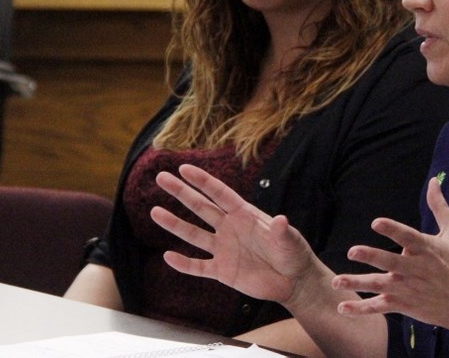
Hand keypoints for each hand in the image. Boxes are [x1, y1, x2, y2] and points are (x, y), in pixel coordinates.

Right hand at [151, 164, 316, 303]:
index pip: (219, 193)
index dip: (202, 180)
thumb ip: (281, 232)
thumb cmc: (294, 254)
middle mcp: (230, 228)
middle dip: (181, 192)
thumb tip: (281, 220)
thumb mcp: (290, 241)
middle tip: (161, 178)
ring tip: (155, 212)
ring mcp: (224, 249)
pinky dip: (183, 264)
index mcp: (245, 214)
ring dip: (175, 224)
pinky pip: (198, 267)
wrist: (293, 281)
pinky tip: (168, 257)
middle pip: (201, 207)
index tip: (183, 168)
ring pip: (194, 234)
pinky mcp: (222, 271)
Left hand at [332, 177, 448, 337]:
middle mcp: (417, 269)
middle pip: (391, 262)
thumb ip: (440, 207)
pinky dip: (361, 309)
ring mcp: (410, 289)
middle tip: (352, 251)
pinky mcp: (406, 305)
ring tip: (336, 281)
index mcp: (429, 249)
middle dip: (372, 257)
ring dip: (357, 283)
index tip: (376, 222)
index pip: (408, 236)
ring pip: (380, 286)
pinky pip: (380, 307)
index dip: (393, 229)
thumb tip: (434, 181)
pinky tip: (342, 307)